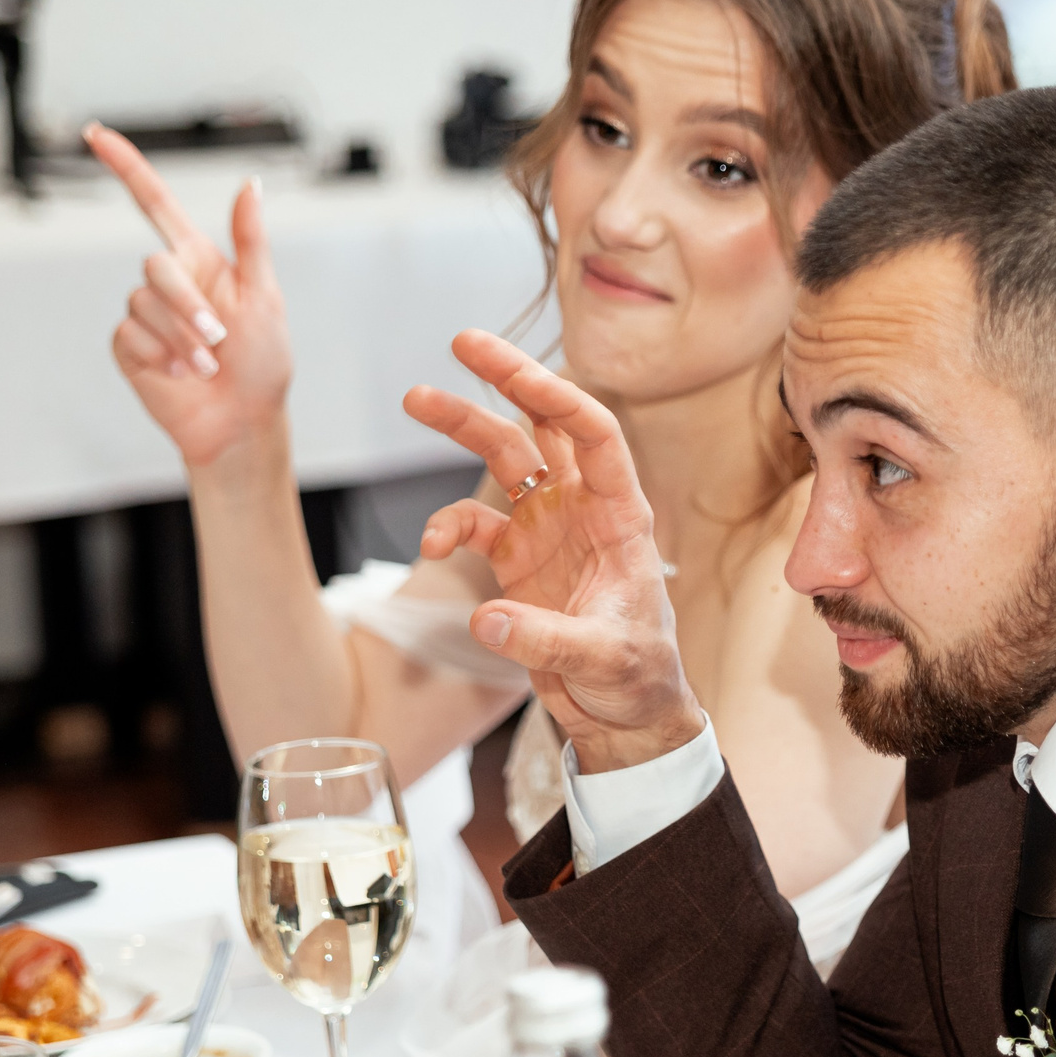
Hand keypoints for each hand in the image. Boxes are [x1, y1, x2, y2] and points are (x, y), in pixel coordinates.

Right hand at [86, 123, 294, 471]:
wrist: (242, 422)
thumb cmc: (263, 362)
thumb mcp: (264, 296)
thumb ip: (251, 241)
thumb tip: (250, 185)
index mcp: (199, 259)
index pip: (153, 202)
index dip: (125, 166)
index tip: (94, 133)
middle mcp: (168, 281)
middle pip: (155, 266)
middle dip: (186, 304)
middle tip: (219, 338)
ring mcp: (145, 314)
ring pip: (143, 305)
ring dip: (180, 338)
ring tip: (207, 365)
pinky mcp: (130, 346)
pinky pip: (130, 335)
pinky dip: (160, 356)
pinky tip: (180, 374)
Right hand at [405, 331, 704, 771]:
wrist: (625, 716)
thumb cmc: (638, 679)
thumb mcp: (606, 661)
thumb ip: (548, 641)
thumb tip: (488, 621)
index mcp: (622, 514)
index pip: (595, 435)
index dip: (558, 397)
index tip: (513, 370)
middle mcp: (584, 508)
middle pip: (543, 427)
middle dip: (507, 380)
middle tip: (462, 341)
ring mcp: (548, 529)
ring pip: (503, 459)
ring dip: (464, 425)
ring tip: (417, 397)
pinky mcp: (517, 561)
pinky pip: (474, 524)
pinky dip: (449, 526)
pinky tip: (433, 547)